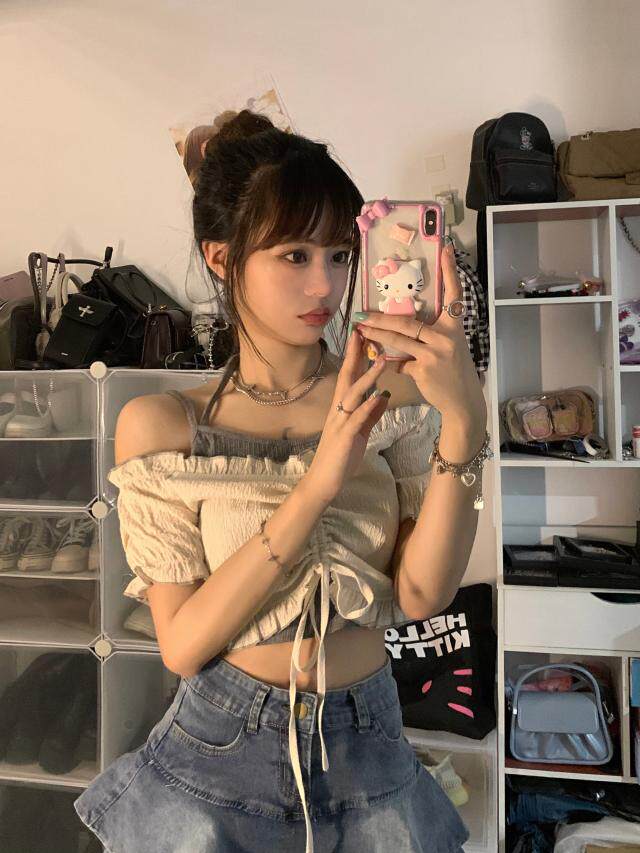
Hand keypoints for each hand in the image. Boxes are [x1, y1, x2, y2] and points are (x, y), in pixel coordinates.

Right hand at [303, 330, 389, 502]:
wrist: (325, 481)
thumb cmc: (341, 456)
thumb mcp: (360, 432)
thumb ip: (371, 415)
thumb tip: (384, 397)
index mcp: (343, 407)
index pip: (350, 376)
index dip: (356, 355)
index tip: (363, 334)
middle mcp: (339, 409)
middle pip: (347, 376)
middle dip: (356, 354)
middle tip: (364, 331)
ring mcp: (340, 422)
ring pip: (353, 393)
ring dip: (367, 376)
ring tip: (382, 359)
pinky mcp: (344, 437)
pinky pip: (356, 418)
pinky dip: (367, 407)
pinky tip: (378, 397)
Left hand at [354, 243, 485, 425]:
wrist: (463, 401)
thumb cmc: (453, 371)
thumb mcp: (447, 348)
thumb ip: (428, 336)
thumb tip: (399, 327)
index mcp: (454, 328)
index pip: (453, 295)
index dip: (450, 271)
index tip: (446, 248)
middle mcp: (446, 338)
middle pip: (407, 322)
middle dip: (381, 318)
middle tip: (361, 314)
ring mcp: (434, 355)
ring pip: (397, 340)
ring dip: (375, 336)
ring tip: (360, 331)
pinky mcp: (423, 371)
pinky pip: (399, 363)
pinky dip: (389, 362)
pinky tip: (379, 360)